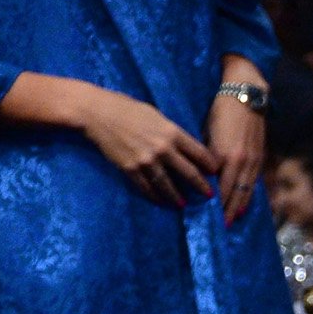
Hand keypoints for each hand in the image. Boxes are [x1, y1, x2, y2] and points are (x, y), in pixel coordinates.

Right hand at [76, 85, 217, 206]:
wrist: (97, 112)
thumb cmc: (127, 108)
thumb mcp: (156, 115)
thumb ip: (171, 132)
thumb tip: (184, 147)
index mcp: (172, 132)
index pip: (199, 153)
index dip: (210, 166)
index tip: (215, 173)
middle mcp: (163, 148)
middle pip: (189, 173)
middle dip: (201, 186)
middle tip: (209, 196)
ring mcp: (146, 160)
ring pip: (168, 185)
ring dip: (178, 197)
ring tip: (184, 205)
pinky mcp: (130, 169)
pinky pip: (146, 188)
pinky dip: (155, 196)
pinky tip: (161, 202)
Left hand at [204, 86, 265, 225]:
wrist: (245, 94)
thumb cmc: (220, 108)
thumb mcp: (207, 130)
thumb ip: (206, 153)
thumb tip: (202, 171)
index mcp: (225, 154)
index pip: (218, 185)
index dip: (213, 202)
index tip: (205, 215)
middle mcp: (241, 160)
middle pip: (233, 192)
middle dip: (227, 210)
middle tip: (221, 226)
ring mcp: (253, 159)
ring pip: (246, 189)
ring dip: (239, 206)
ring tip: (233, 220)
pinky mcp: (260, 155)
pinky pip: (254, 181)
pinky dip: (249, 195)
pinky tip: (245, 204)